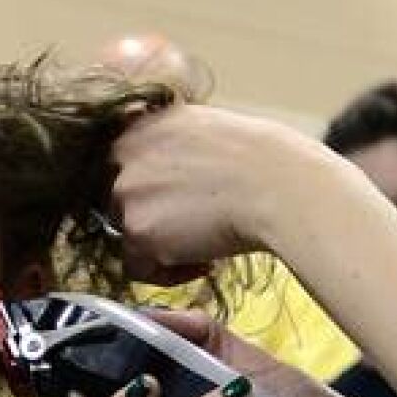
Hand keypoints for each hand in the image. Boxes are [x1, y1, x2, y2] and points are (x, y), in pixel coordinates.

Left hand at [110, 103, 332, 283]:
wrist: (277, 186)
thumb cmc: (263, 161)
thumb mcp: (209, 130)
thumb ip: (176, 146)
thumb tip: (175, 173)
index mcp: (143, 123)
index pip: (119, 164)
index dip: (148, 190)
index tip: (174, 203)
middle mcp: (123, 152)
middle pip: (119, 200)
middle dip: (154, 218)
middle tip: (193, 228)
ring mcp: (125, 192)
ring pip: (128, 234)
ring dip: (161, 247)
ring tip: (204, 247)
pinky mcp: (137, 231)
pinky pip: (138, 268)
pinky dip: (169, 273)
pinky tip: (203, 263)